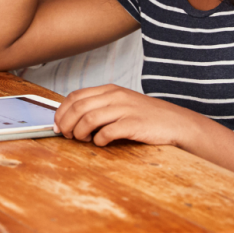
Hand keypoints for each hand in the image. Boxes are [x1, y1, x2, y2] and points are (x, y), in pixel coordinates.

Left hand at [53, 84, 197, 146]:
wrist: (176, 123)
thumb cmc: (146, 116)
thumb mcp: (121, 103)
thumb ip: (99, 107)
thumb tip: (72, 120)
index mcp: (109, 90)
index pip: (75, 96)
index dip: (61, 111)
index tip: (57, 125)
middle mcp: (115, 96)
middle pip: (78, 107)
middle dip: (66, 124)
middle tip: (66, 136)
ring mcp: (125, 109)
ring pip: (88, 118)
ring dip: (79, 133)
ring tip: (83, 140)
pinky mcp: (134, 124)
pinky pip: (107, 132)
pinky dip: (98, 140)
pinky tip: (101, 142)